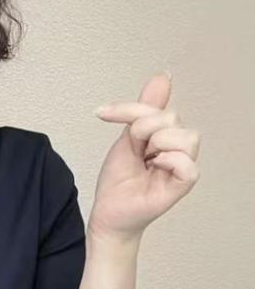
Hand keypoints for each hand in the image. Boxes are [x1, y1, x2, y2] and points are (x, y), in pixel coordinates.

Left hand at [88, 72, 200, 243]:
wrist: (107, 212)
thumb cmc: (117, 181)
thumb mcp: (126, 139)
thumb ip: (143, 110)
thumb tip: (163, 76)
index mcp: (165, 135)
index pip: (158, 107)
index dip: (129, 108)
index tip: (101, 113)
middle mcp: (178, 148)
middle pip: (172, 117)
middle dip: (142, 130)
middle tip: (133, 152)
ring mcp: (182, 166)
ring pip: (186, 136)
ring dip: (157, 144)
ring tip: (145, 161)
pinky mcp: (182, 185)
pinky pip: (188, 165)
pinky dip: (168, 162)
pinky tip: (153, 168)